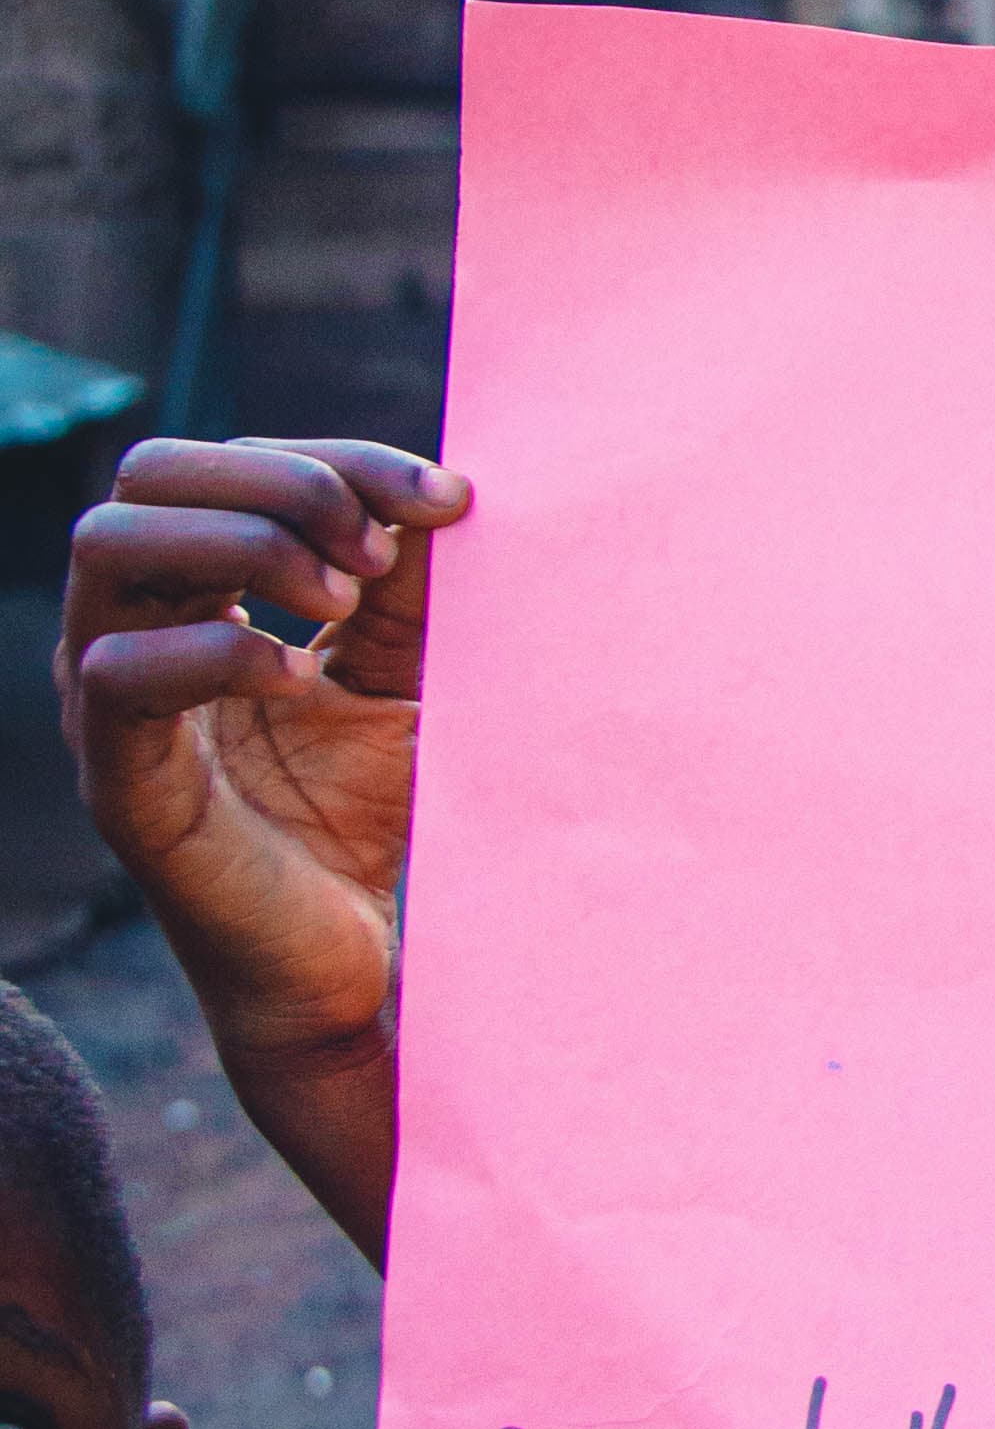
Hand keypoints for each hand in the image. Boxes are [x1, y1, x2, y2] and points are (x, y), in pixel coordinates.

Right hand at [59, 439, 469, 1265]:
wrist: (352, 969)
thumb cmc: (371, 820)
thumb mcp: (404, 681)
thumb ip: (409, 591)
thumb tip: (442, 491)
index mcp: (199, 592)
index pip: (232, 462)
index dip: (338, 459)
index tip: (450, 500)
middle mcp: (136, 629)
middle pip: (151, 474)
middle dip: (278, 484)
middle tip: (379, 557)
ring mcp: (111, 704)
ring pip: (111, 547)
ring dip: (241, 547)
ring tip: (339, 602)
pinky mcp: (120, 783)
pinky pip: (120, 674)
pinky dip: (215, 651)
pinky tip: (300, 678)